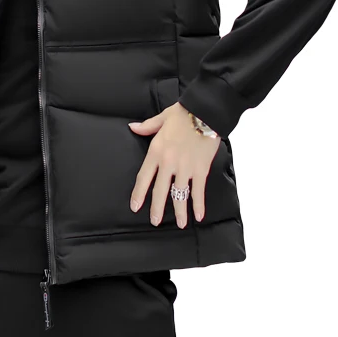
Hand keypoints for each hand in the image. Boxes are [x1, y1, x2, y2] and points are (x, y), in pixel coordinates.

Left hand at [128, 103, 220, 227]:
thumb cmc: (183, 114)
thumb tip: (132, 127)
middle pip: (160, 190)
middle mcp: (169, 162)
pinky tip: (198, 215)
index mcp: (156, 151)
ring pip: (180, 194)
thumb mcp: (161, 119)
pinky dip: (199, 204)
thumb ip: (146, 127)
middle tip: (154, 221)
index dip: (139, 193)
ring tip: (181, 224)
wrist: (205, 112)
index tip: (135, 206)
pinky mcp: (201, 169)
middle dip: (157, 208)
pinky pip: (198, 191)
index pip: (144, 177)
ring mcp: (185, 168)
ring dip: (180, 211)